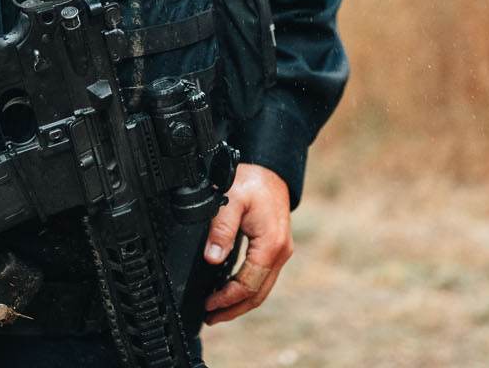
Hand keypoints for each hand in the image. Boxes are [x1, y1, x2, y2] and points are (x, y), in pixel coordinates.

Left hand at [201, 163, 292, 323]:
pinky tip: (231, 292)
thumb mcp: (231, 199)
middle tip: (210, 318)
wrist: (271, 170)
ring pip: (262, 289)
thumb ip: (221, 229)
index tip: (208, 305)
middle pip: (258, 294)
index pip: (248, 284)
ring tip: (218, 312)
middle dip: (234, 309)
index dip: (227, 299)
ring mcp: (280, 252)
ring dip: (241, 303)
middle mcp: (280, 252)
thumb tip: (213, 259)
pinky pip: (262, 277)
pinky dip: (247, 289)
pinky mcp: (276, 249)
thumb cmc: (252, 181)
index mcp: (271, 245)